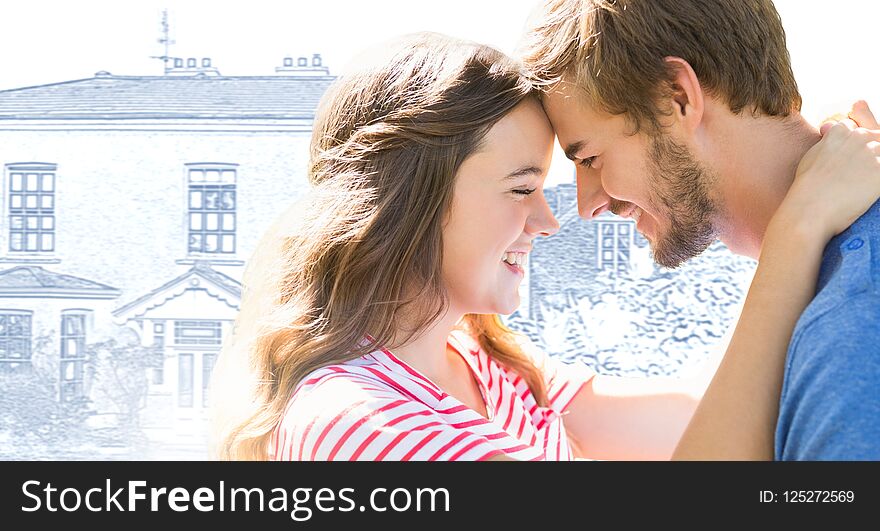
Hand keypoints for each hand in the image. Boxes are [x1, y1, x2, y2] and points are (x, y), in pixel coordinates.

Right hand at [774, 102, 879, 241]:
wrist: (810, 209)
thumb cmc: (806, 187)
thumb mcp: (811, 155)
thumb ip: (826, 140)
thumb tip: (829, 127)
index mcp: (839, 131)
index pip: (855, 129)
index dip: (852, 146)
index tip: (847, 162)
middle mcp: (857, 137)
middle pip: (874, 138)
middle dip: (867, 154)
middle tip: (854, 175)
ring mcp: (871, 153)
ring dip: (873, 167)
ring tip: (858, 183)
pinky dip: (876, 181)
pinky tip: (867, 189)